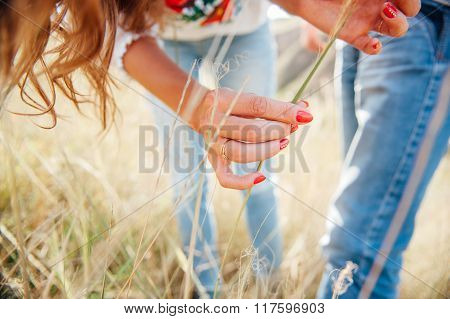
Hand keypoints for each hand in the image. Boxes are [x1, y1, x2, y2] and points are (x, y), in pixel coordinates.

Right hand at [191, 88, 310, 189]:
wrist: (198, 110)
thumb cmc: (231, 104)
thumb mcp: (248, 97)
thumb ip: (275, 105)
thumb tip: (305, 108)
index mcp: (221, 99)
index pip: (257, 106)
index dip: (283, 111)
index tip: (305, 115)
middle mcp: (213, 122)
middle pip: (249, 130)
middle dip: (277, 130)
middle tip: (292, 128)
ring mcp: (212, 143)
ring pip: (240, 153)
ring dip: (266, 150)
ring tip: (283, 143)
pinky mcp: (212, 160)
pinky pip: (225, 178)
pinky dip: (242, 182)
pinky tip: (261, 177)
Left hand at [281, 0, 420, 53]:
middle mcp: (379, 4)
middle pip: (409, 13)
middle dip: (409, 8)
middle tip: (388, 2)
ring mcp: (367, 20)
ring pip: (396, 29)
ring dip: (398, 24)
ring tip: (385, 12)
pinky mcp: (352, 34)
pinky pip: (369, 46)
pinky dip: (375, 48)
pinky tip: (374, 44)